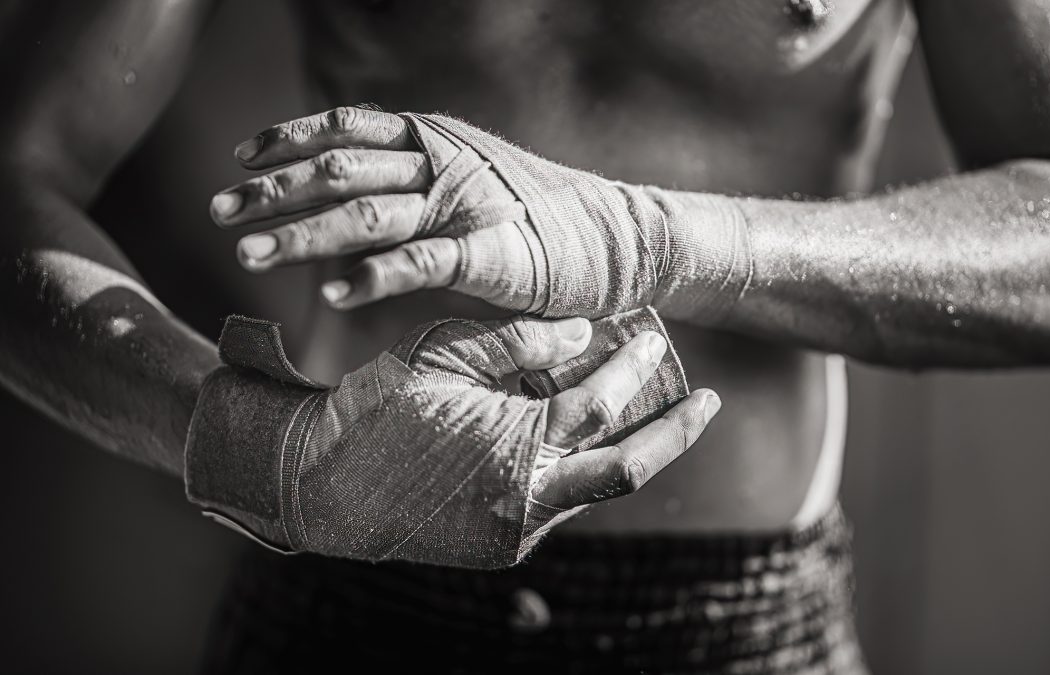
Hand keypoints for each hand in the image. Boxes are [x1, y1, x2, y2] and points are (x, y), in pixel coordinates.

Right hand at [186, 311, 718, 567]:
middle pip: (626, 467)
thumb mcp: (444, 355)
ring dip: (622, 447)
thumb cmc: (376, 409)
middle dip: (674, 432)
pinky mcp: (502, 546)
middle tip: (707, 401)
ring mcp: (517, 531)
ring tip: (644, 408)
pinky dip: (575, 465)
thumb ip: (518, 342)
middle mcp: (529, 501)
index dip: (631, 368)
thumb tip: (583, 332)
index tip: (653, 337)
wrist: (321, 487)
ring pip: (592, 486)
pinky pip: (557, 501)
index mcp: (518, 450)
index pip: (598, 404)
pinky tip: (575, 437)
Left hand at [209, 106, 749, 321]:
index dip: (288, 139)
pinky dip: (373, 276)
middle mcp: (442, 161)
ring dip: (303, 233)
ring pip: (366, 212)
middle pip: (340, 168)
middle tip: (219, 211)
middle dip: (274, 190)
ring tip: (249, 254)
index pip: (346, 126)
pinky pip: (420, 261)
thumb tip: (351, 212)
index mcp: (435, 138)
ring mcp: (466, 203)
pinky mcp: (491, 251)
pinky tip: (331, 295)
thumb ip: (415, 191)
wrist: (620, 237)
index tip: (240, 157)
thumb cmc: (540, 219)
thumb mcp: (470, 187)